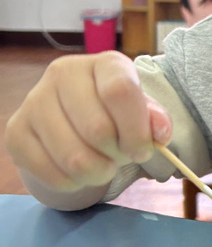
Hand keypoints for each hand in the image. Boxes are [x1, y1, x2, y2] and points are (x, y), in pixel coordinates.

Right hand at [5, 51, 171, 199]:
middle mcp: (63, 73)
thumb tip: (161, 133)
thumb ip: (154, 120)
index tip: (143, 151)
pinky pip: (48, 171)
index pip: (120, 92)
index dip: (136, 130)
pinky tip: (78, 173)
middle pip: (97, 129)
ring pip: (72, 156)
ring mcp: (34, 100)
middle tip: (120, 157)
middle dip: (117, 155)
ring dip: (96, 173)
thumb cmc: (116, 114)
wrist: (76, 122)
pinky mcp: (16, 130)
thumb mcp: (142, 111)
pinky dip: (71, 183)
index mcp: (103, 63)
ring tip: (102, 167)